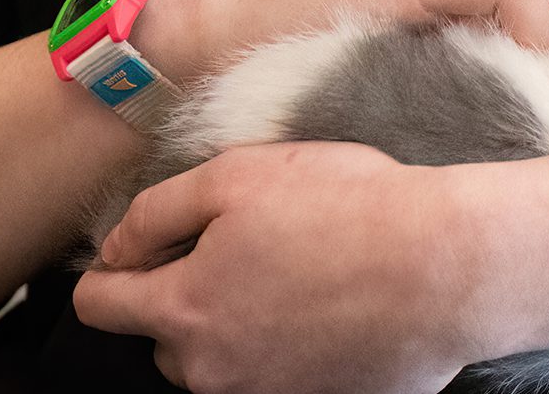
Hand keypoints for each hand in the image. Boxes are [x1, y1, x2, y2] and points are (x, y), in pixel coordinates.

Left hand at [73, 142, 524, 393]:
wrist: (449, 266)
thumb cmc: (350, 211)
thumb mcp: (236, 176)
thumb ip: (154, 213)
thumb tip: (115, 247)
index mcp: (183, 311)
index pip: (99, 307)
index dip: (115, 268)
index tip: (153, 245)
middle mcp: (215, 371)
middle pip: (165, 339)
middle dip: (189, 296)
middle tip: (250, 247)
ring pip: (224, 360)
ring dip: (242, 323)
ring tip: (300, 273)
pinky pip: (282, 373)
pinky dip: (293, 344)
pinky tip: (333, 302)